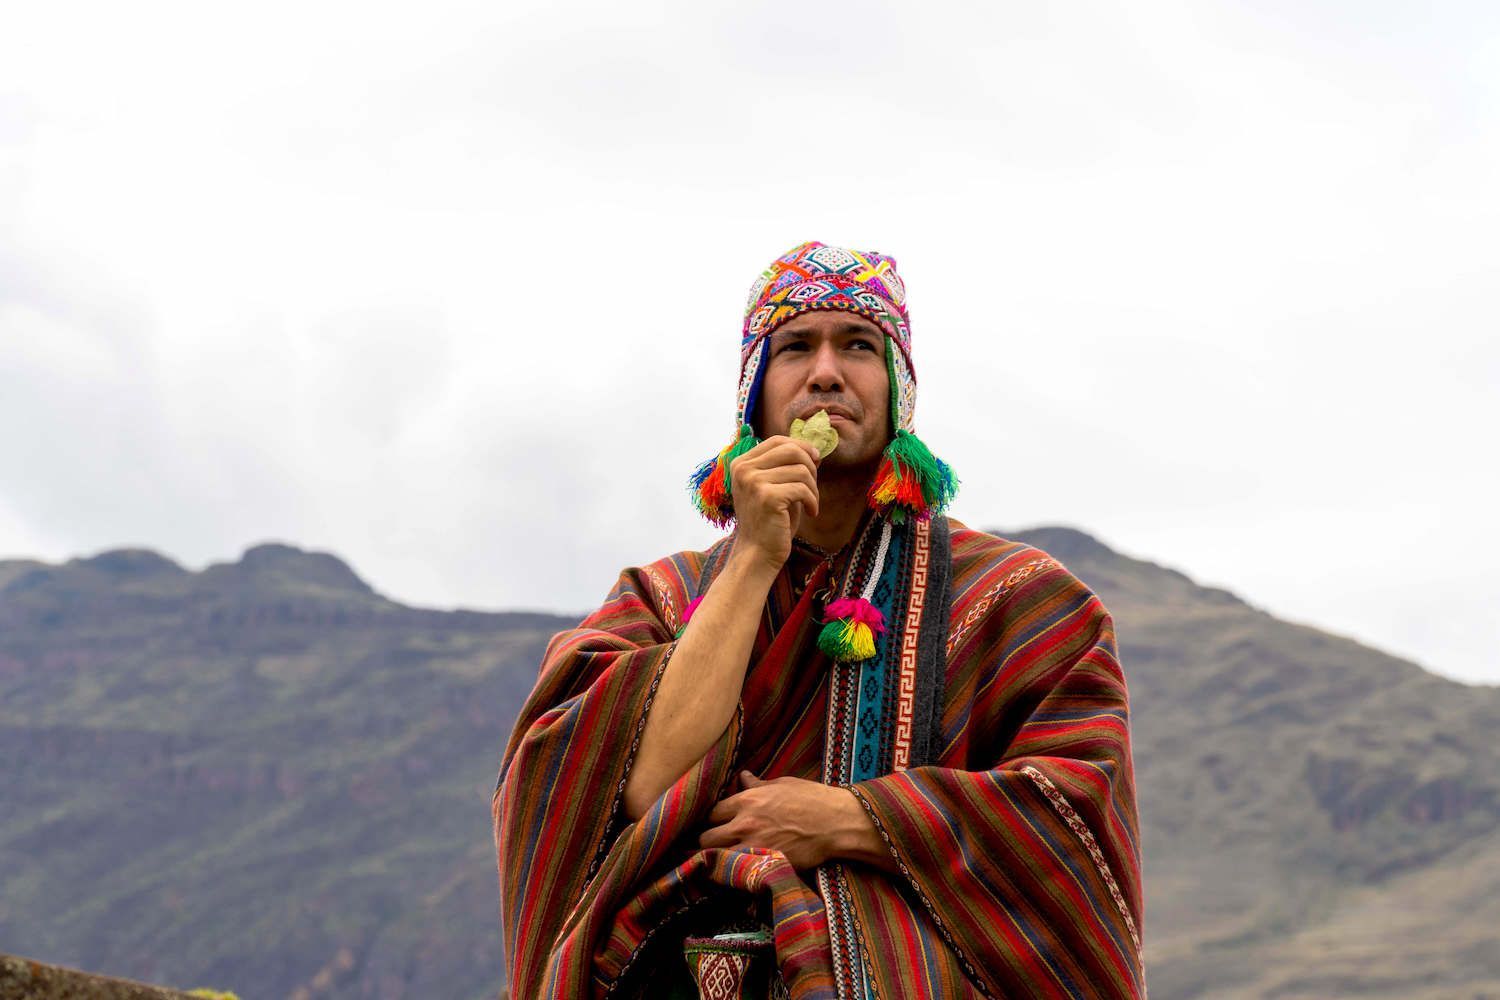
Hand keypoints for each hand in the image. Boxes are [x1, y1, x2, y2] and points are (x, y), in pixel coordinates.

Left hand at [698, 771, 849, 869]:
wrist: (837, 822)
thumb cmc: (813, 799)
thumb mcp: (783, 785)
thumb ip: (758, 784)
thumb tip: (743, 777)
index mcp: (748, 801)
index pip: (712, 812)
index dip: (712, 820)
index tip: (716, 825)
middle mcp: (745, 824)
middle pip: (706, 838)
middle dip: (707, 842)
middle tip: (716, 845)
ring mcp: (754, 847)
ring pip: (717, 859)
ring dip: (718, 860)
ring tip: (722, 862)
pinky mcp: (766, 865)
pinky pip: (738, 873)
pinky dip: (735, 874)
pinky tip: (738, 873)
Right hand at [728, 437, 820, 571]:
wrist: (757, 553)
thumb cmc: (769, 521)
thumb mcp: (773, 487)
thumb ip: (785, 467)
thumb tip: (814, 450)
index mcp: (741, 464)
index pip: (777, 440)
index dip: (801, 446)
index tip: (816, 460)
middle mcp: (743, 469)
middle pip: (791, 449)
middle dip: (811, 465)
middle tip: (813, 486)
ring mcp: (753, 482)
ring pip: (801, 470)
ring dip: (813, 488)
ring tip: (811, 504)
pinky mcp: (767, 497)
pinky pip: (802, 488)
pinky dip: (812, 501)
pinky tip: (811, 513)